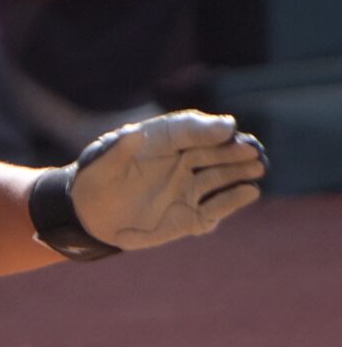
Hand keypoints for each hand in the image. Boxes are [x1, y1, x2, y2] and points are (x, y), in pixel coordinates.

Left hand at [69, 111, 266, 250]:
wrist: (89, 213)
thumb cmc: (98, 179)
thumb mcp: (101, 165)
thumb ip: (118, 151)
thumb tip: (135, 135)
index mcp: (166, 140)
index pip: (190, 130)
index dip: (208, 129)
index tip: (225, 129)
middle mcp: (184, 161)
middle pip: (214, 153)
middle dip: (233, 151)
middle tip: (250, 150)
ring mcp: (189, 188)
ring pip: (220, 179)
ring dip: (239, 173)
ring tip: (256, 168)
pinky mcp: (189, 217)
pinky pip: (213, 209)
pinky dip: (230, 201)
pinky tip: (248, 192)